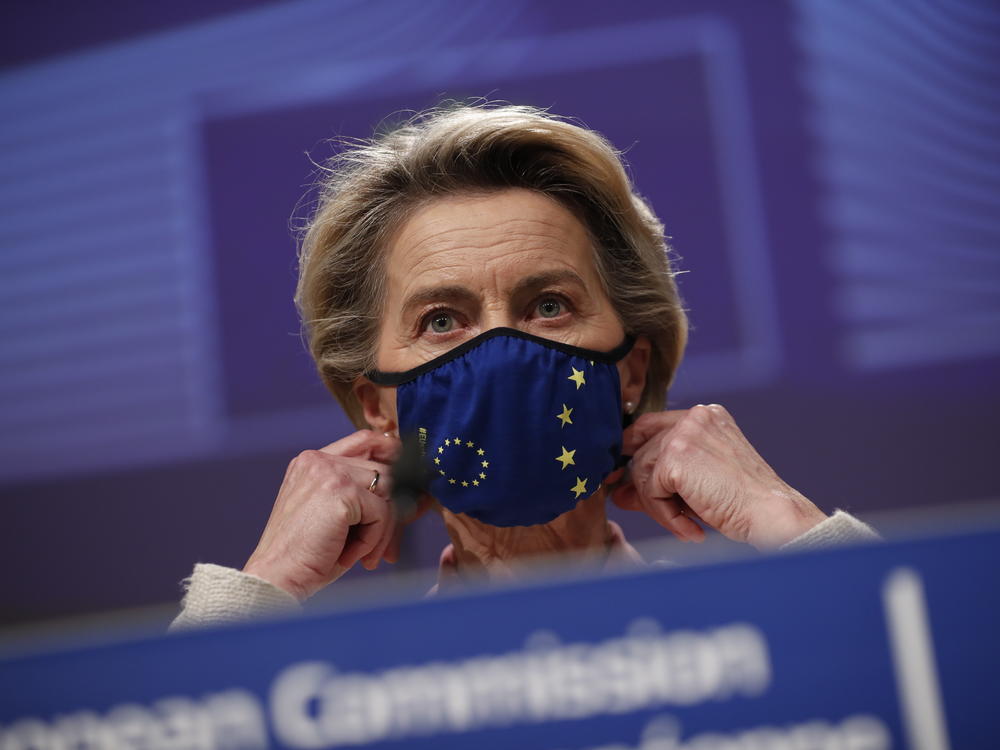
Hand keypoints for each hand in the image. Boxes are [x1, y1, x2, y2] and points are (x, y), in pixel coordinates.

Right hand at [243, 430, 398, 599]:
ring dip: (383, 530)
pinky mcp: (341, 492)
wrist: (276, 578)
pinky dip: (373, 540)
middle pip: (383, 470)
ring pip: (387, 492)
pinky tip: (352, 556)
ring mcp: (329, 472)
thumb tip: (411, 494)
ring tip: (365, 555)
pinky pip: (381, 513)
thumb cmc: (305, 555)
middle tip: (385, 547)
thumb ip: (361, 495)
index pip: (364, 441)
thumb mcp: (333, 515)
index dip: (391, 453)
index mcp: (312, 462)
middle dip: (391, 511)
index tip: (409, 478)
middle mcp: (318, 460)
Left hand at [610, 405, 826, 548]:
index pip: (650, 425)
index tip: (620, 477)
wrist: (770, 513)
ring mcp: (683, 434)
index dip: (631, 450)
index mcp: (704, 417)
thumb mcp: (700, 480)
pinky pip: (651, 492)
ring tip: (685, 525)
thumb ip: (662, 476)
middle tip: (642, 508)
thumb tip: (619, 492)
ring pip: (644, 474)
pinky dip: (666, 517)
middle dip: (640, 485)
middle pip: (643, 451)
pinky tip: (692, 528)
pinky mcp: (675, 457)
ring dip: (657, 507)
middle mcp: (694, 417)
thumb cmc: (744, 502)